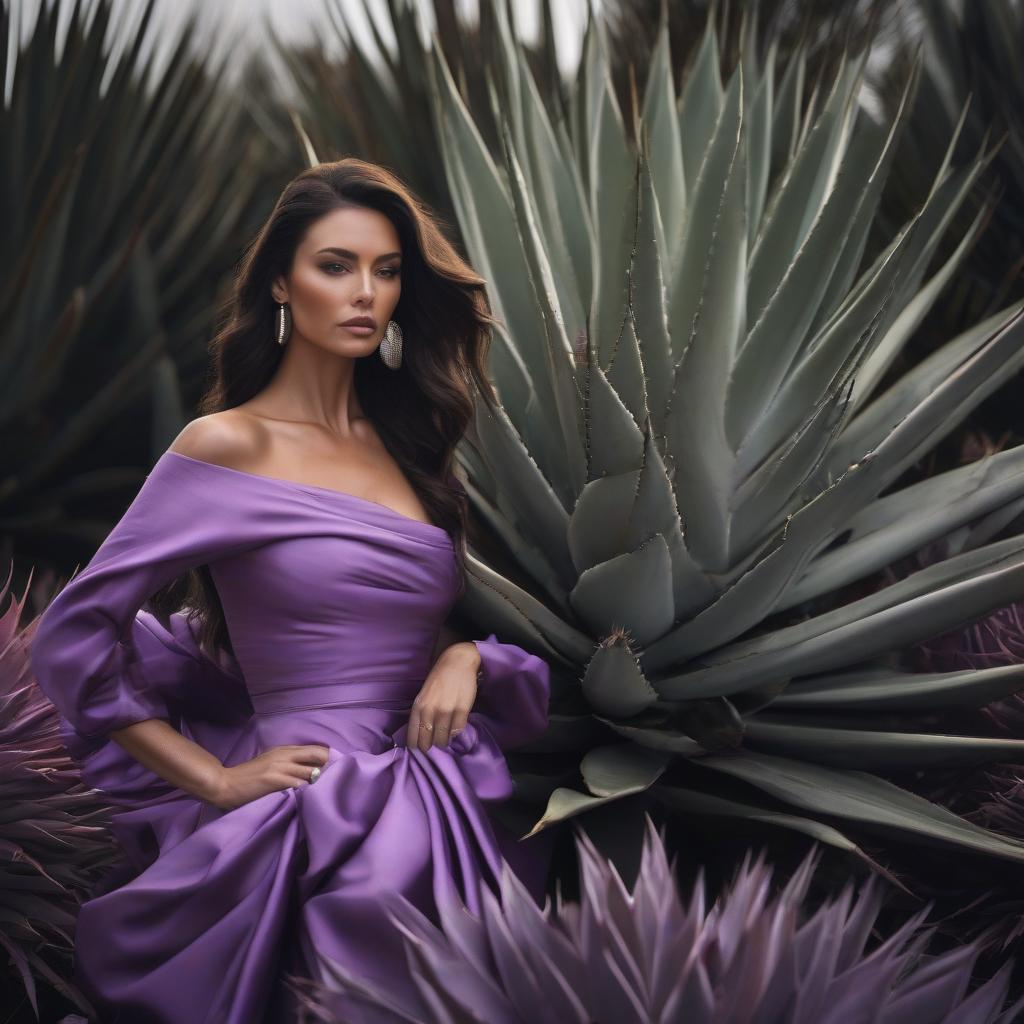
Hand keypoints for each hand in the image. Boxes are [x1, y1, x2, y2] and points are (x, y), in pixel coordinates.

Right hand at [209, 743, 329, 810]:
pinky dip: (307, 791)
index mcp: (284, 750)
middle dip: (329, 767)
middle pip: (318, 755)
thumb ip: (288, 762)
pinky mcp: (275, 780)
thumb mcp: (270, 762)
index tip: (337, 769)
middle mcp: (285, 755)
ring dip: (320, 782)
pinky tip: (310, 799)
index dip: (328, 758)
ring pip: (311, 771)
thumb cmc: (248, 777)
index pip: (315, 749)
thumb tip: (310, 770)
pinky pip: (299, 784)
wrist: (226, 784)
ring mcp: (281, 767)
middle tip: (336, 779)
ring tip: (326, 792)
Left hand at [404, 642, 480, 751]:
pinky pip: (457, 730)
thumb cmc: (439, 679)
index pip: (413, 735)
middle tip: (432, 748)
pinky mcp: (461, 710)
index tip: (418, 750)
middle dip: (429, 746)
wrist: (456, 662)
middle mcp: (430, 710)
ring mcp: (446, 711)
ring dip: (443, 742)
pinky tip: (454, 730)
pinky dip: (456, 733)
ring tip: (444, 740)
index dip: (415, 746)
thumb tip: (422, 733)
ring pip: (442, 738)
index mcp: (418, 706)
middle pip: (427, 740)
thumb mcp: (423, 695)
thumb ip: (422, 712)